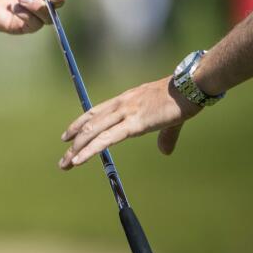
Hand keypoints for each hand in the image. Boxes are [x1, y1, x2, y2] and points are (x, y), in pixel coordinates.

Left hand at [58, 76, 200, 169]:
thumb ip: (164, 136)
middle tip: (63, 159)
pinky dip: (90, 150)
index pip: (94, 112)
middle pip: (88, 124)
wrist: (189, 88)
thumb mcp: (168, 118)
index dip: (79, 124)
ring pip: (92, 132)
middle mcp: (120, 105)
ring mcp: (125, 113)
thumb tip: (164, 152)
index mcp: (125, 100)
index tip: (67, 136)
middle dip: (73, 142)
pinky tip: (79, 160)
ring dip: (76, 149)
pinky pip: (106, 139)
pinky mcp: (134, 124)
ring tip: (65, 164)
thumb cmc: (181, 99)